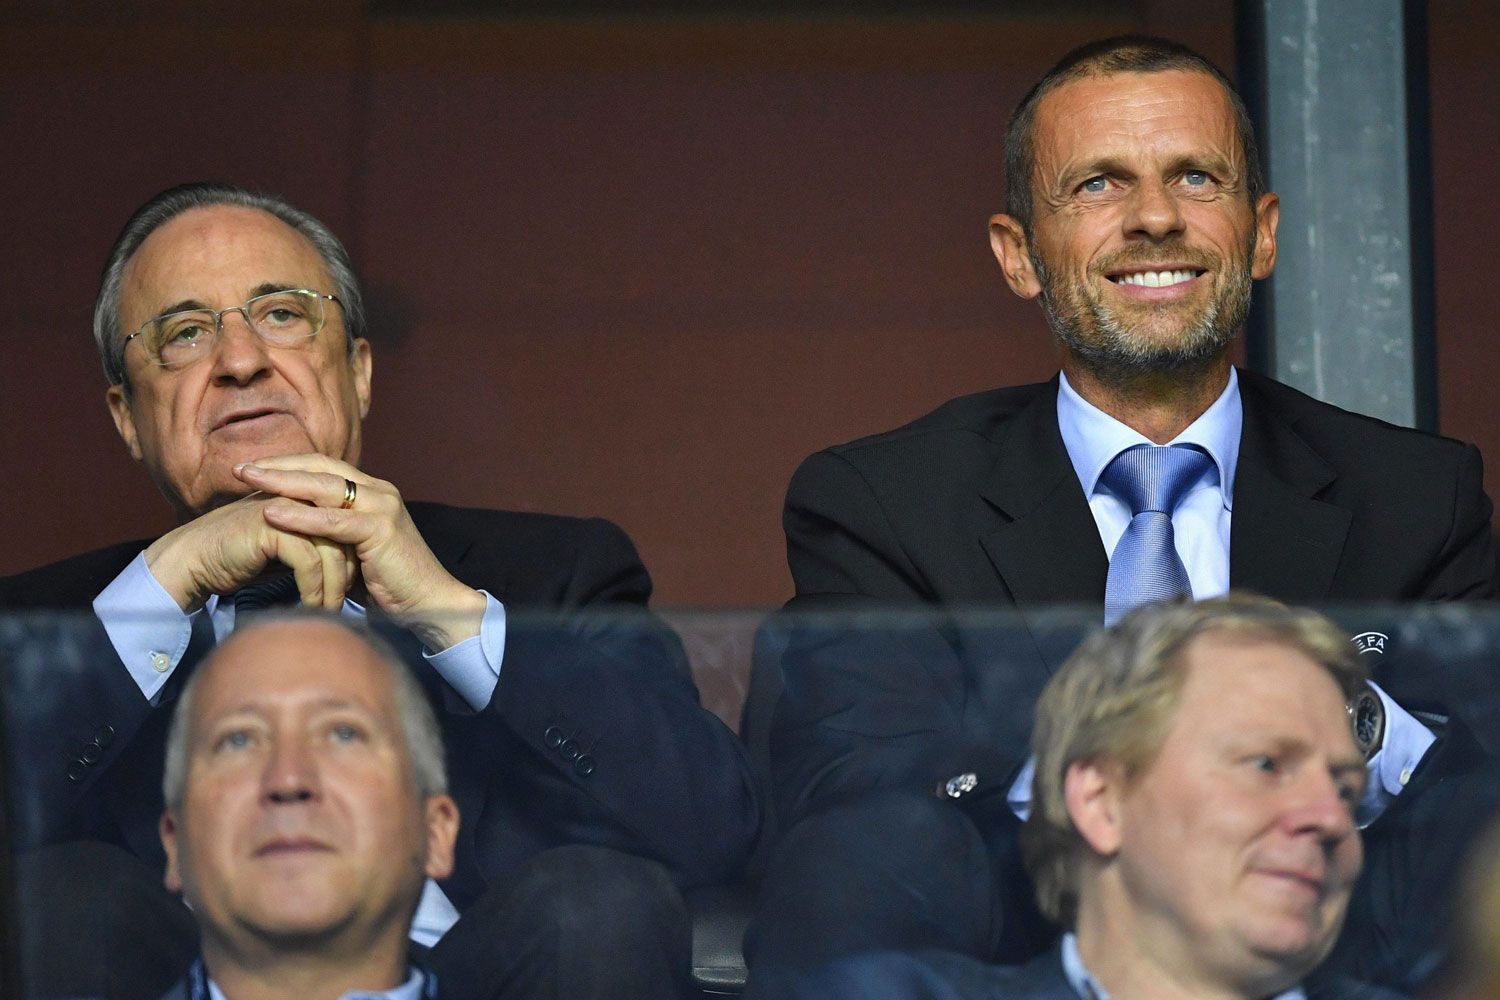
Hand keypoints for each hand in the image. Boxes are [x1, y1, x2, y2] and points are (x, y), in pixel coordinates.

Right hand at [144, 494, 355, 612]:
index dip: (359, 555)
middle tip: (357, 600)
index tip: (364, 586)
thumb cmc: (243, 557)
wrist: (196, 559)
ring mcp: (288, 508)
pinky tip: (312, 607)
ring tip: (333, 611)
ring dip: (335, 587)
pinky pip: (308, 561)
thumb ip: (317, 546)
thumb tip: (352, 566)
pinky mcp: (272, 526)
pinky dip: (314, 588)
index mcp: (310, 496)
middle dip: (353, 572)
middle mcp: (302, 496)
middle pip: (348, 535)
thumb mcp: (289, 549)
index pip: (351, 523)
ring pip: (332, 551)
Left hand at [235, 455, 486, 650]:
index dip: (287, 465)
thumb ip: (333, 532)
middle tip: (241, 468)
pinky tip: (272, 514)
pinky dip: (301, 517)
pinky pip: (333, 521)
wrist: (429, 602)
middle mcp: (380, 491)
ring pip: (325, 488)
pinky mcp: (381, 529)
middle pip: (321, 468)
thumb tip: (296, 526)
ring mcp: (383, 507)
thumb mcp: (355, 549)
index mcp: (373, 492)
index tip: (252, 469)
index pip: (324, 467)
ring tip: (249, 481)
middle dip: (278, 466)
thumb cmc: (390, 583)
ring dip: (283, 482)